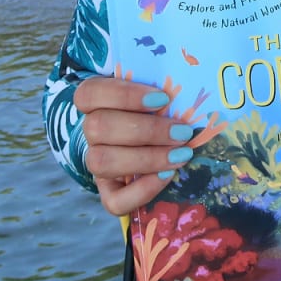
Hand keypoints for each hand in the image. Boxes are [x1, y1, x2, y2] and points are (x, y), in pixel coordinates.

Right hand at [75, 76, 193, 215]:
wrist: (160, 136)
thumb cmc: (161, 105)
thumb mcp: (159, 89)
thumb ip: (166, 82)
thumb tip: (191, 80)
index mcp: (97, 100)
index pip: (89, 93)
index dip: (123, 95)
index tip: (163, 98)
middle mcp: (91, 130)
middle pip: (97, 128)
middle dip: (146, 130)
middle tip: (182, 132)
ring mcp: (97, 161)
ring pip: (101, 162)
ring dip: (147, 158)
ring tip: (181, 154)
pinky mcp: (109, 190)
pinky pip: (112, 200)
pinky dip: (141, 191)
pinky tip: (167, 176)